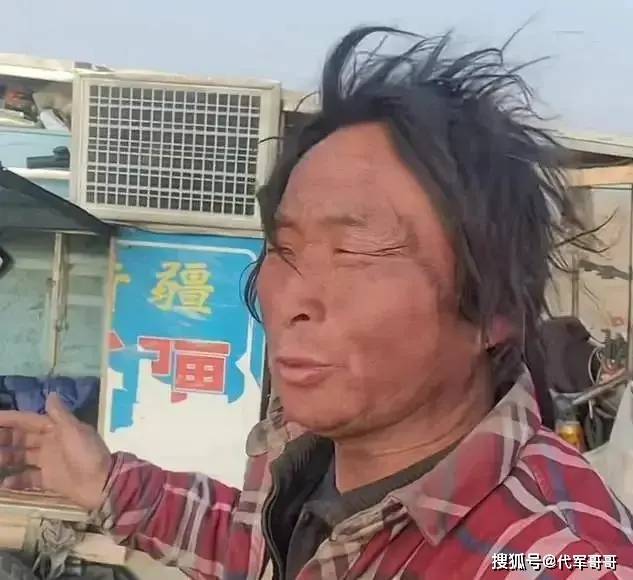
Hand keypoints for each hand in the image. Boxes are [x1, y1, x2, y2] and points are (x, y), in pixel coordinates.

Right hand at [0, 393, 111, 510]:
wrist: (101, 483)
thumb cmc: (86, 454)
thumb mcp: (74, 431)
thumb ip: (60, 415)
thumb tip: (50, 394)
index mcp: (57, 429)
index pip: (28, 421)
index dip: (10, 419)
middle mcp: (50, 443)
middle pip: (22, 439)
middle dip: (4, 439)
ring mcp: (49, 462)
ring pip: (22, 457)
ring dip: (6, 458)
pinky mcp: (49, 480)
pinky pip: (29, 478)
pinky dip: (17, 481)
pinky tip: (5, 484)